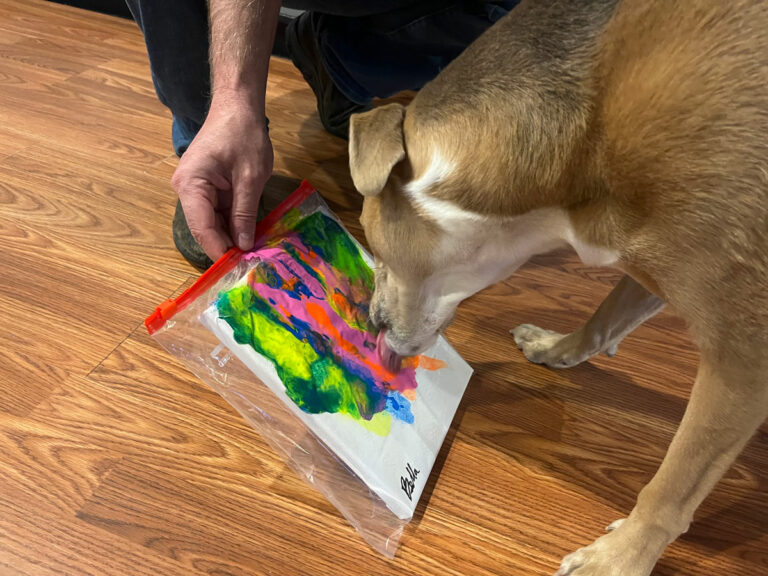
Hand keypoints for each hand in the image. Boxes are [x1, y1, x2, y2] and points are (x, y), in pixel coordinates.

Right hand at [171, 91, 273, 259]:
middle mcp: (186, 189)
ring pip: (211, 223)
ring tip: (251, 256)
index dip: (219, 250)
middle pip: (204, 228)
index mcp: (191, 185)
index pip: (202, 228)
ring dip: (230, 237)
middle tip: (248, 267)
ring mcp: (195, 189)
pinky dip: (232, 224)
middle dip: (225, 247)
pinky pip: (217, 213)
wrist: (237, 106)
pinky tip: (248, 237)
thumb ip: (245, 212)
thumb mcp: (250, 176)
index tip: (238, 269)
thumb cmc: (243, 135)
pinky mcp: (206, 188)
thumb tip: (243, 245)